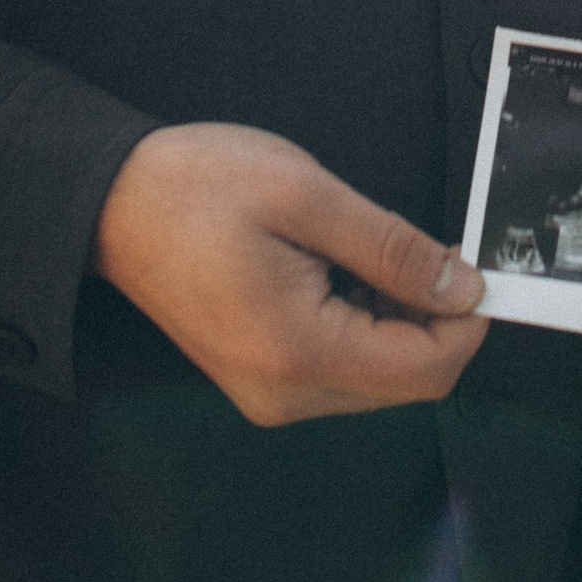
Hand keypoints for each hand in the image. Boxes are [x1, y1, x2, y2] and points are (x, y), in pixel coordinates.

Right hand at [90, 123, 487, 427]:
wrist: (110, 206)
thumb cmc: (197, 188)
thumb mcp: (307, 196)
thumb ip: (392, 248)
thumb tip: (463, 288)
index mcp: (298, 351)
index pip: (425, 370)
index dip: (467, 319)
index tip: (470, 260)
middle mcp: (286, 393)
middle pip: (407, 382)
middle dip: (436, 319)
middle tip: (423, 247)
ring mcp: (271, 394)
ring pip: (380, 379)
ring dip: (402, 321)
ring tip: (370, 251)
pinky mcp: (264, 379)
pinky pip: (345, 369)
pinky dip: (368, 326)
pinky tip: (348, 273)